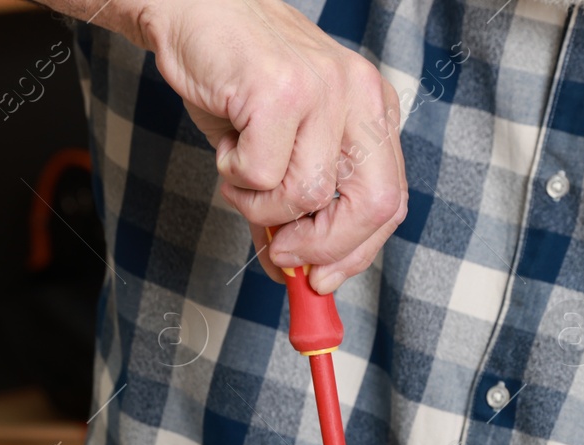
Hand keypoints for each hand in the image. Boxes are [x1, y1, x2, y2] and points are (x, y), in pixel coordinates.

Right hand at [88, 0, 407, 291]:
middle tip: (283, 252)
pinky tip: (228, 146)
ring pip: (306, 196)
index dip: (357, 253)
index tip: (322, 280)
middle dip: (324, 247)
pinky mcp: (280, 91)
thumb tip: (296, 273)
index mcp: (372, 110)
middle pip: (372, 206)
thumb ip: (293, 211)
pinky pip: (262, 175)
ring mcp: (325, 90)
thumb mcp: (280, 147)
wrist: (193, 14)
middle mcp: (360, 96)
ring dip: (260, 204)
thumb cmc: (236, 80)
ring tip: (238, 170)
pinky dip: (234, 176)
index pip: (390, 202)